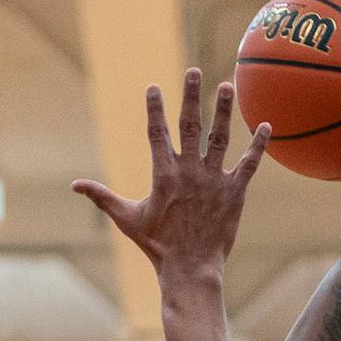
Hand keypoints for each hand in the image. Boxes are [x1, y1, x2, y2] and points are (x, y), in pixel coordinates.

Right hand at [72, 69, 269, 282]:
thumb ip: (102, 196)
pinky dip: (259, 145)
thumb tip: (74, 186)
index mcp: (163, 174)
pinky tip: (266, 125)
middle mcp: (189, 171)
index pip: (157, 132)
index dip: (155, 108)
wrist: (190, 269)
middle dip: (191, 96)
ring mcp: (213, 181)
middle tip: (195, 71)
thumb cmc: (157, 246)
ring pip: (220, 138)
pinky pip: (249, 164)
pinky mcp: (234, 193)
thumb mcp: (127, 219)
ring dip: (224, 111)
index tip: (154, 87)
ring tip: (228, 86)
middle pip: (190, 125)